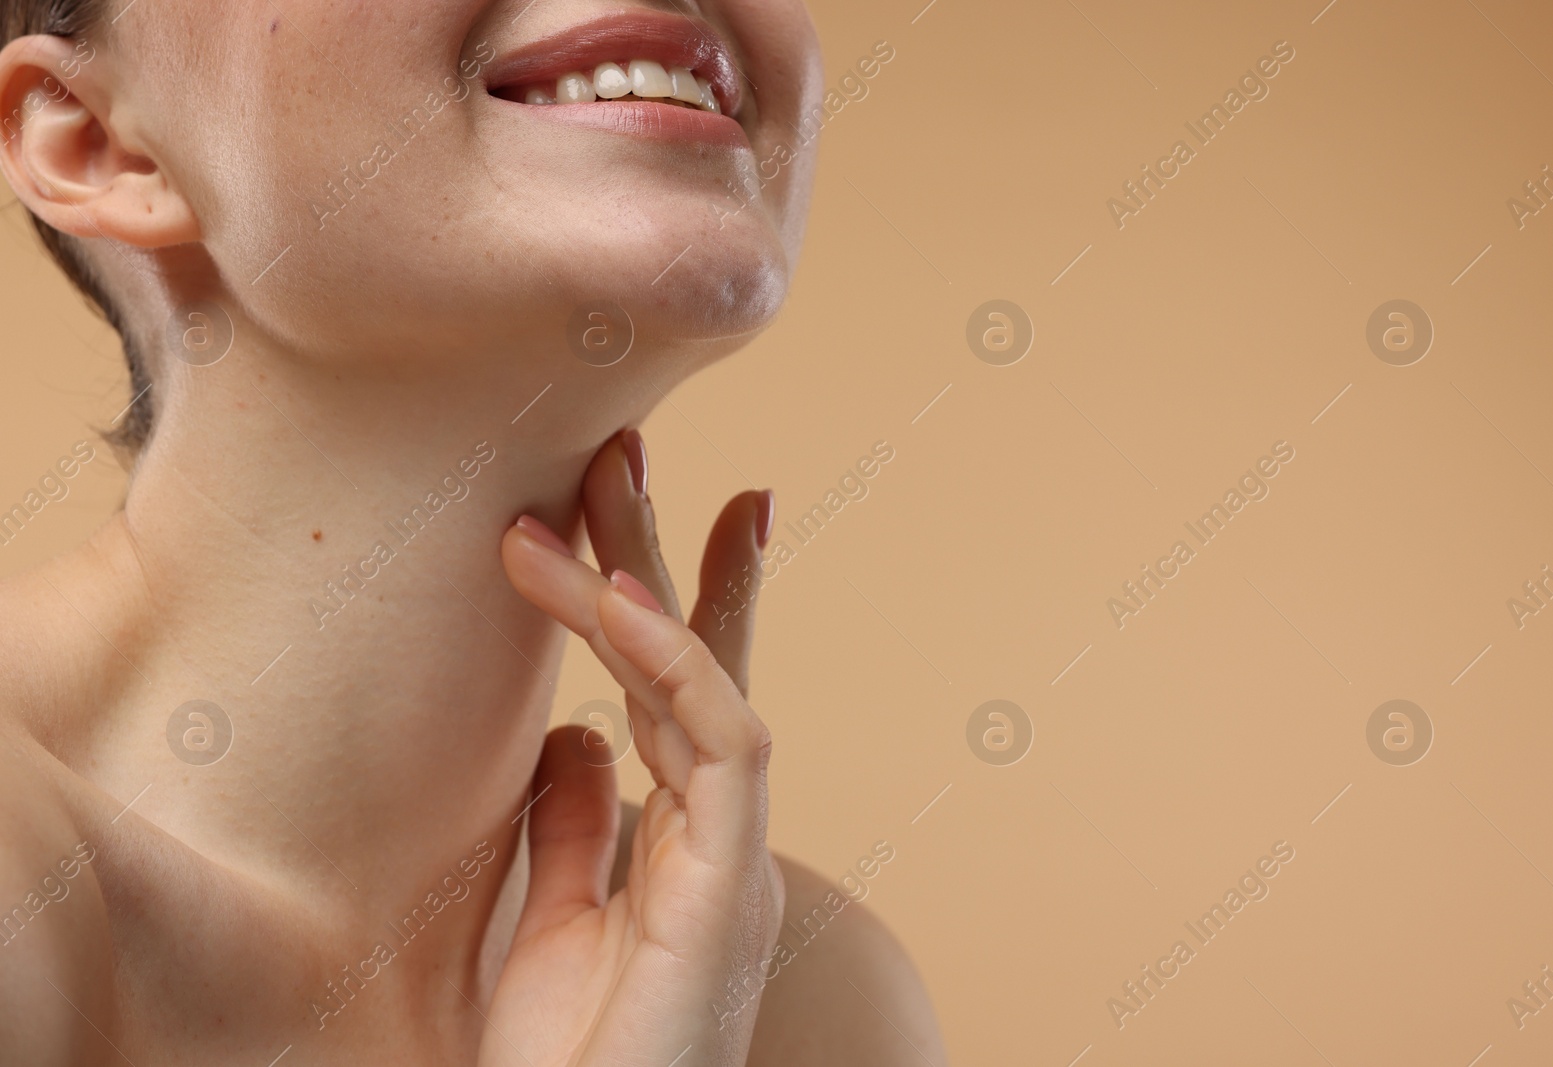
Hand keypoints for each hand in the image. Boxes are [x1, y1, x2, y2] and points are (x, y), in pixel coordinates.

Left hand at [483, 430, 779, 1066]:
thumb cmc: (579, 1063)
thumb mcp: (553, 922)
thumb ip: (574, 828)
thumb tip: (575, 734)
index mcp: (683, 836)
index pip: (687, 689)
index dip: (692, 589)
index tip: (701, 494)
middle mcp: (719, 831)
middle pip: (696, 660)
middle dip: (660, 546)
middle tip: (623, 440)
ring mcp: (734, 853)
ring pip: (704, 680)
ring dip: (642, 574)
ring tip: (593, 478)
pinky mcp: (733, 883)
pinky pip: (719, 745)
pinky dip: (674, 663)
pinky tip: (617, 598)